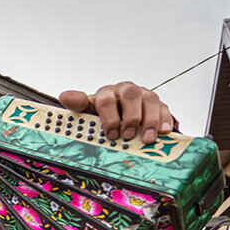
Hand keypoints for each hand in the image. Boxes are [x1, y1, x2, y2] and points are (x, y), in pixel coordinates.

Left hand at [58, 81, 175, 144]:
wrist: (121, 111)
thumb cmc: (103, 113)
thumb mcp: (88, 110)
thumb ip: (78, 104)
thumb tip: (64, 96)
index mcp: (106, 93)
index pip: (106, 99)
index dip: (108, 117)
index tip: (110, 133)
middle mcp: (125, 90)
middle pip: (130, 95)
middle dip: (130, 117)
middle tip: (127, 135)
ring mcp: (143, 95)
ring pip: (150, 100)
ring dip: (149, 121)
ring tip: (147, 139)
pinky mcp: (158, 103)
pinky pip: (164, 107)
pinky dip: (165, 120)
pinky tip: (165, 132)